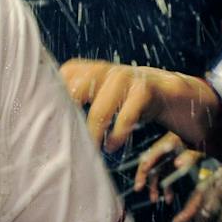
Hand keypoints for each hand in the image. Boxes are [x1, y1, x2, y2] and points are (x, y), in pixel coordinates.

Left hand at [61, 59, 221, 152]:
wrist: (178, 95)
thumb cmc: (133, 103)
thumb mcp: (107, 100)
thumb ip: (82, 105)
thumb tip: (49, 126)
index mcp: (93, 71)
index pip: (65, 76)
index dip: (51, 93)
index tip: (43, 117)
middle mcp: (107, 71)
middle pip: (76, 89)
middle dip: (67, 115)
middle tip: (62, 139)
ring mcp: (127, 77)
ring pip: (100, 107)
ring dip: (95, 132)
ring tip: (93, 149)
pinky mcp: (147, 89)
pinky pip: (128, 113)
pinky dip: (119, 132)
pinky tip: (114, 144)